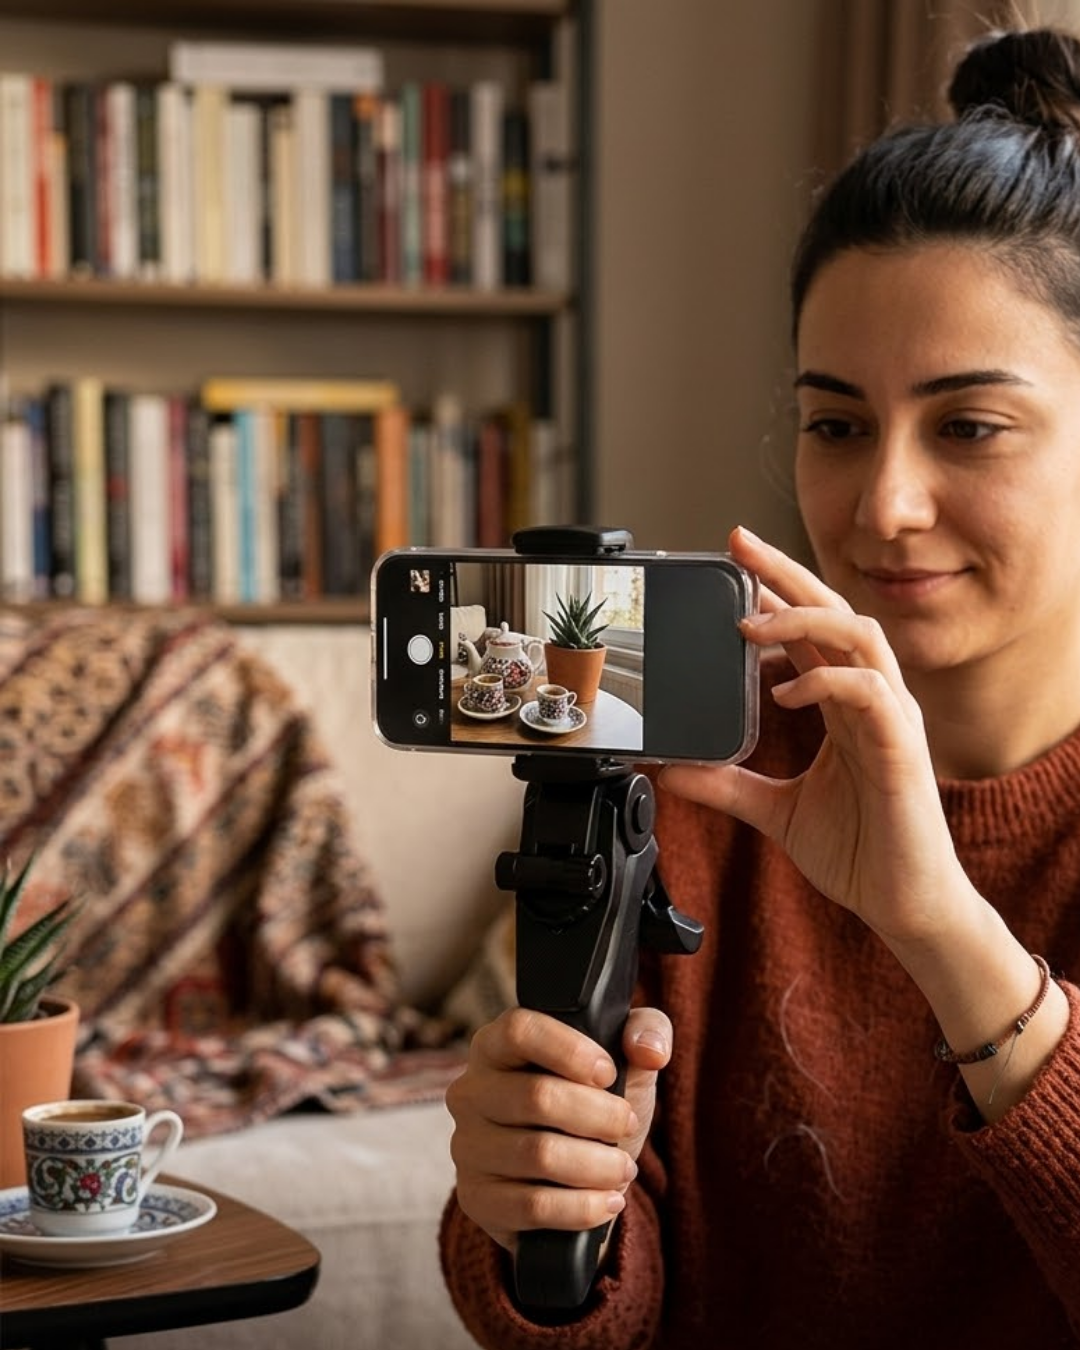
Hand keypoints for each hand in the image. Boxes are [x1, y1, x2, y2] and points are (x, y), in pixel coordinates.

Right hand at [445, 1005, 671, 1252]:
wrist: (571, 1180)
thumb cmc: (592, 1106)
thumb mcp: (624, 1063)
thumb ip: (646, 1033)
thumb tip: (649, 1050)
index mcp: (496, 1046)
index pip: (519, 1030)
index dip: (571, 1050)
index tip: (608, 1073)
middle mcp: (471, 1091)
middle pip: (537, 1096)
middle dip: (600, 1115)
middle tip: (627, 1125)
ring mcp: (467, 1147)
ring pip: (539, 1154)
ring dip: (597, 1165)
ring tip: (623, 1168)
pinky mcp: (476, 1199)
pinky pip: (532, 1206)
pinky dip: (581, 1206)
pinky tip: (606, 1200)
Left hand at [661, 527, 976, 945]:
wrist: (902, 904)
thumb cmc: (858, 851)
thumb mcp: (773, 810)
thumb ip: (726, 784)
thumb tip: (671, 769)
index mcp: (844, 705)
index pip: (812, 629)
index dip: (777, 592)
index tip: (732, 566)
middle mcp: (871, 700)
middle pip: (835, 611)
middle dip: (786, 574)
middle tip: (739, 545)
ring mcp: (891, 719)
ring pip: (859, 635)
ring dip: (804, 620)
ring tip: (751, 625)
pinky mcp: (902, 748)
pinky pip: (871, 692)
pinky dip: (826, 681)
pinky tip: (788, 692)